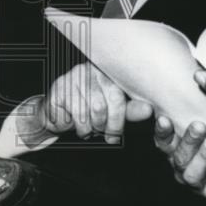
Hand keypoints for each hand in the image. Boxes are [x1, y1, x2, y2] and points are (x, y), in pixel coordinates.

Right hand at [18, 63, 151, 145]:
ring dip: (87, 128)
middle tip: (102, 135)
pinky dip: (71, 126)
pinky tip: (72, 124)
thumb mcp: (111, 110)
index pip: (117, 96)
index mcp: (108, 72)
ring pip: (85, 112)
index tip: (116, 135)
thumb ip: (129, 110)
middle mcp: (90, 70)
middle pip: (101, 105)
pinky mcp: (58, 88)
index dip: (118, 119)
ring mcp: (72, 77)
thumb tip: (149, 110)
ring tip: (87, 129)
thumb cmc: (88, 110)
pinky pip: (68, 114)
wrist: (56, 113)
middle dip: (103, 126)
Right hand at [153, 116, 205, 201]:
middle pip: (177, 158)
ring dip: (204, 155)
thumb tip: (202, 78)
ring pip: (192, 174)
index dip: (162, 132)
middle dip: (188, 141)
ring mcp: (198, 183)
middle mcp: (184, 167)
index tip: (164, 118)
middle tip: (199, 125)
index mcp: (179, 149)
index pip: (164, 141)